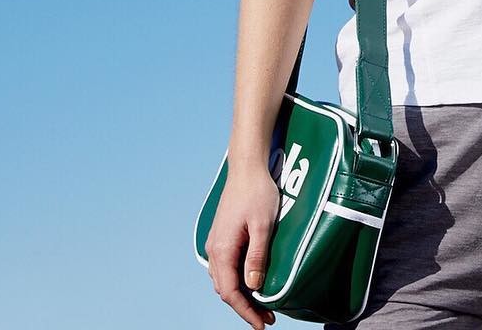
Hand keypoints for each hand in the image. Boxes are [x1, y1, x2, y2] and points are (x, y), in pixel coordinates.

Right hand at [206, 162, 280, 326]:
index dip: (245, 312)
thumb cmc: (257, 192)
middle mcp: (214, 249)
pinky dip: (237, 280)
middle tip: (267, 318)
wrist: (246, 167)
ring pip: (224, 279)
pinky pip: (225, 266)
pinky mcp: (222, 235)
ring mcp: (216, 242)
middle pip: (225, 289)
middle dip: (245, 307)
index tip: (261, 324)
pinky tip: (250, 282)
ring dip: (240, 295)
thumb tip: (253, 287)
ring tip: (261, 304)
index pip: (230, 292)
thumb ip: (257, 256)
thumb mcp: (263, 225)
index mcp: (222, 249)